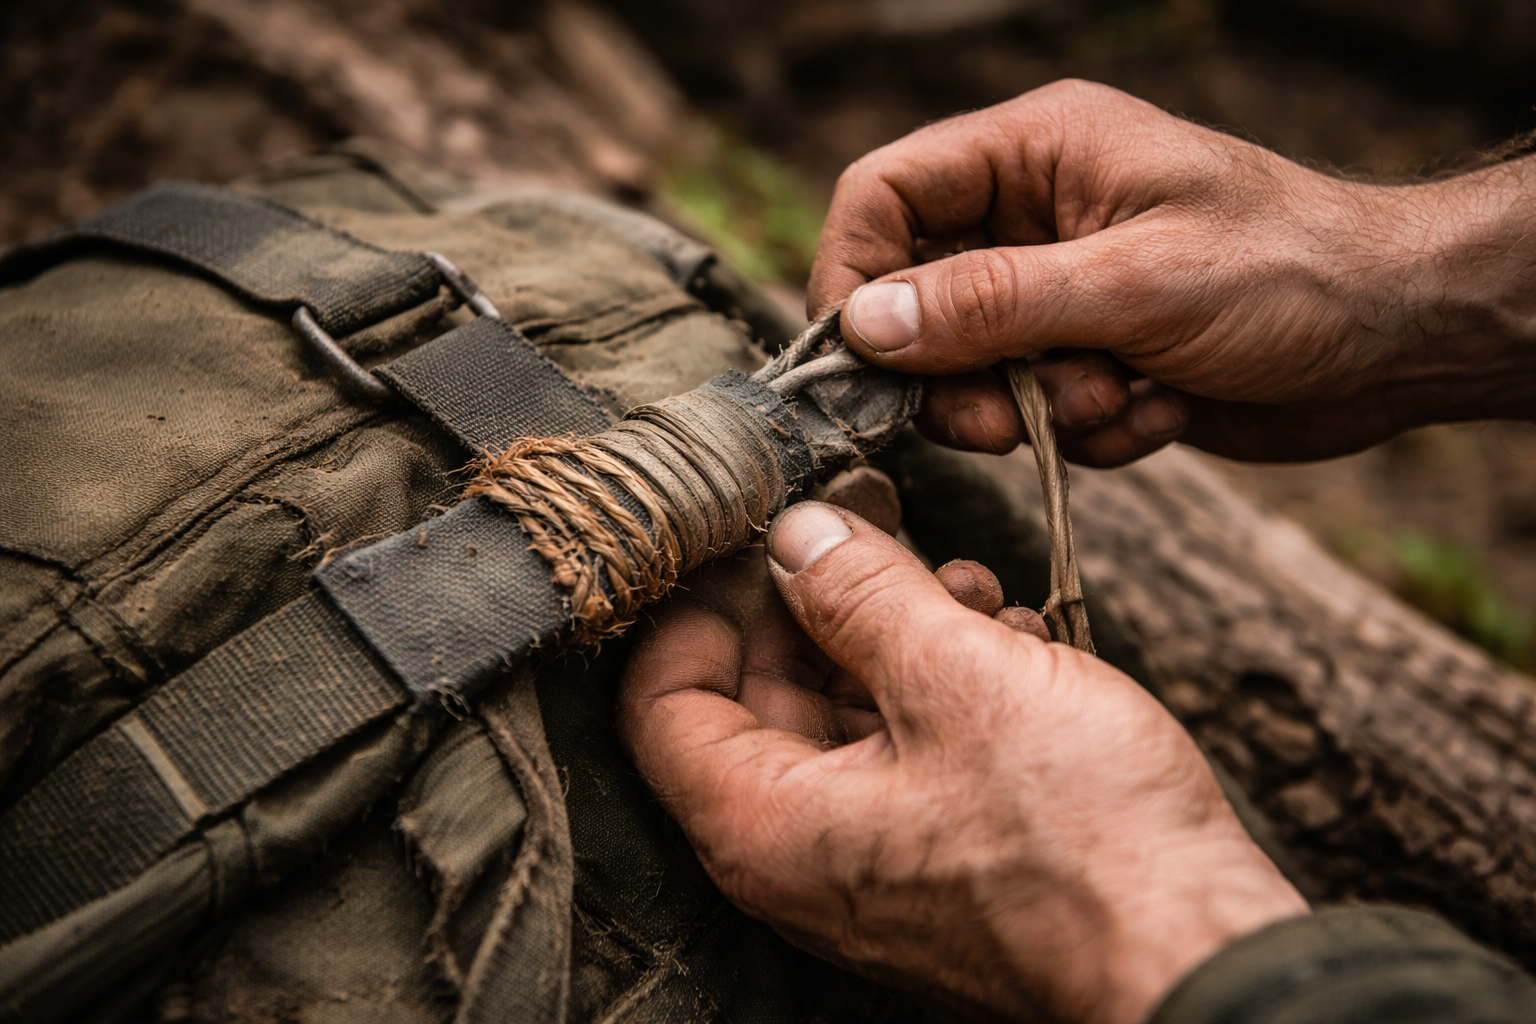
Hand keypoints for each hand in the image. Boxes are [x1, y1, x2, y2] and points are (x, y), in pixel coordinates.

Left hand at [617, 499, 1306, 1023]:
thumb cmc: (1083, 841)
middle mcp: (798, 854)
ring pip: (845, 715)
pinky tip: (1008, 639)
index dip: (696, 602)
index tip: (751, 533)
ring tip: (968, 581)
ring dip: (896, 631)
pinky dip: (943, 685)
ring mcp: (870, 860)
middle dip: (820, 600)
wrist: (1196, 954)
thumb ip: (859, 592)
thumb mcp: (958, 677)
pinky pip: (906, 751)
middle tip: (873, 521)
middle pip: (758, 696)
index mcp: (764, 824)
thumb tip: (797, 533)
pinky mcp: (938, 856)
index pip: (661, 700)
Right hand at [808, 79, 1535, 464]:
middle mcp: (1032, 219)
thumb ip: (991, 303)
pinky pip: (1036, 412)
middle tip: (1005, 419)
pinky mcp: (1089, 357)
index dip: (855, 278)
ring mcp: (1060, 292)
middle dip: (958, 375)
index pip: (883, 196)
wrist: (1400, 339)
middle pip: (914, 300)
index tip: (868, 363)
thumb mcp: (1134, 284)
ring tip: (1118, 399)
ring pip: (973, 372)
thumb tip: (864, 325)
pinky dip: (1089, 428)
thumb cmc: (1291, 274)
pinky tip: (1161, 408)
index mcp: (1034, 155)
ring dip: (1038, 410)